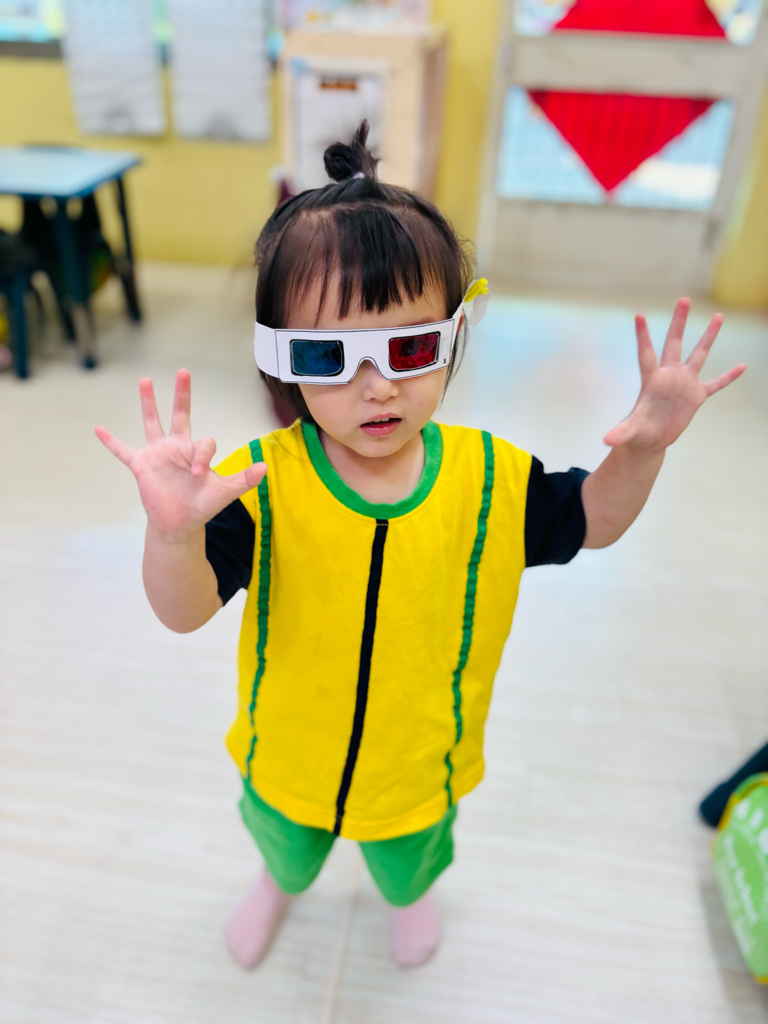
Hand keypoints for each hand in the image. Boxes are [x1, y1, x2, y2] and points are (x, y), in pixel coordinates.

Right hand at [95, 369, 265, 535]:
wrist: (180, 524)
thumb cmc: (203, 506)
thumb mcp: (225, 492)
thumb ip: (244, 479)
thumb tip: (265, 467)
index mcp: (197, 451)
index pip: (204, 442)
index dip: (204, 456)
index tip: (200, 474)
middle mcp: (177, 447)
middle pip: (180, 414)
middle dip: (182, 394)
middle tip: (184, 371)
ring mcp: (157, 454)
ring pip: (152, 423)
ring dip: (148, 403)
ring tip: (145, 380)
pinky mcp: (141, 466)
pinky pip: (123, 451)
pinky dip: (111, 442)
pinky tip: (98, 429)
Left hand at [603, 298, 745, 453]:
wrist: (650, 440)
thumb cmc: (637, 433)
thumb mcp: (630, 433)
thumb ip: (621, 433)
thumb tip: (607, 441)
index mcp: (651, 381)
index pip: (646, 354)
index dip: (642, 336)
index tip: (638, 314)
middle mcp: (669, 376)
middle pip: (674, 343)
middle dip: (679, 322)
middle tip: (684, 300)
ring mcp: (684, 384)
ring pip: (699, 355)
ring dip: (708, 337)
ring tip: (718, 316)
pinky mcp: (696, 397)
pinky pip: (716, 383)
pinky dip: (728, 377)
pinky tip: (742, 366)